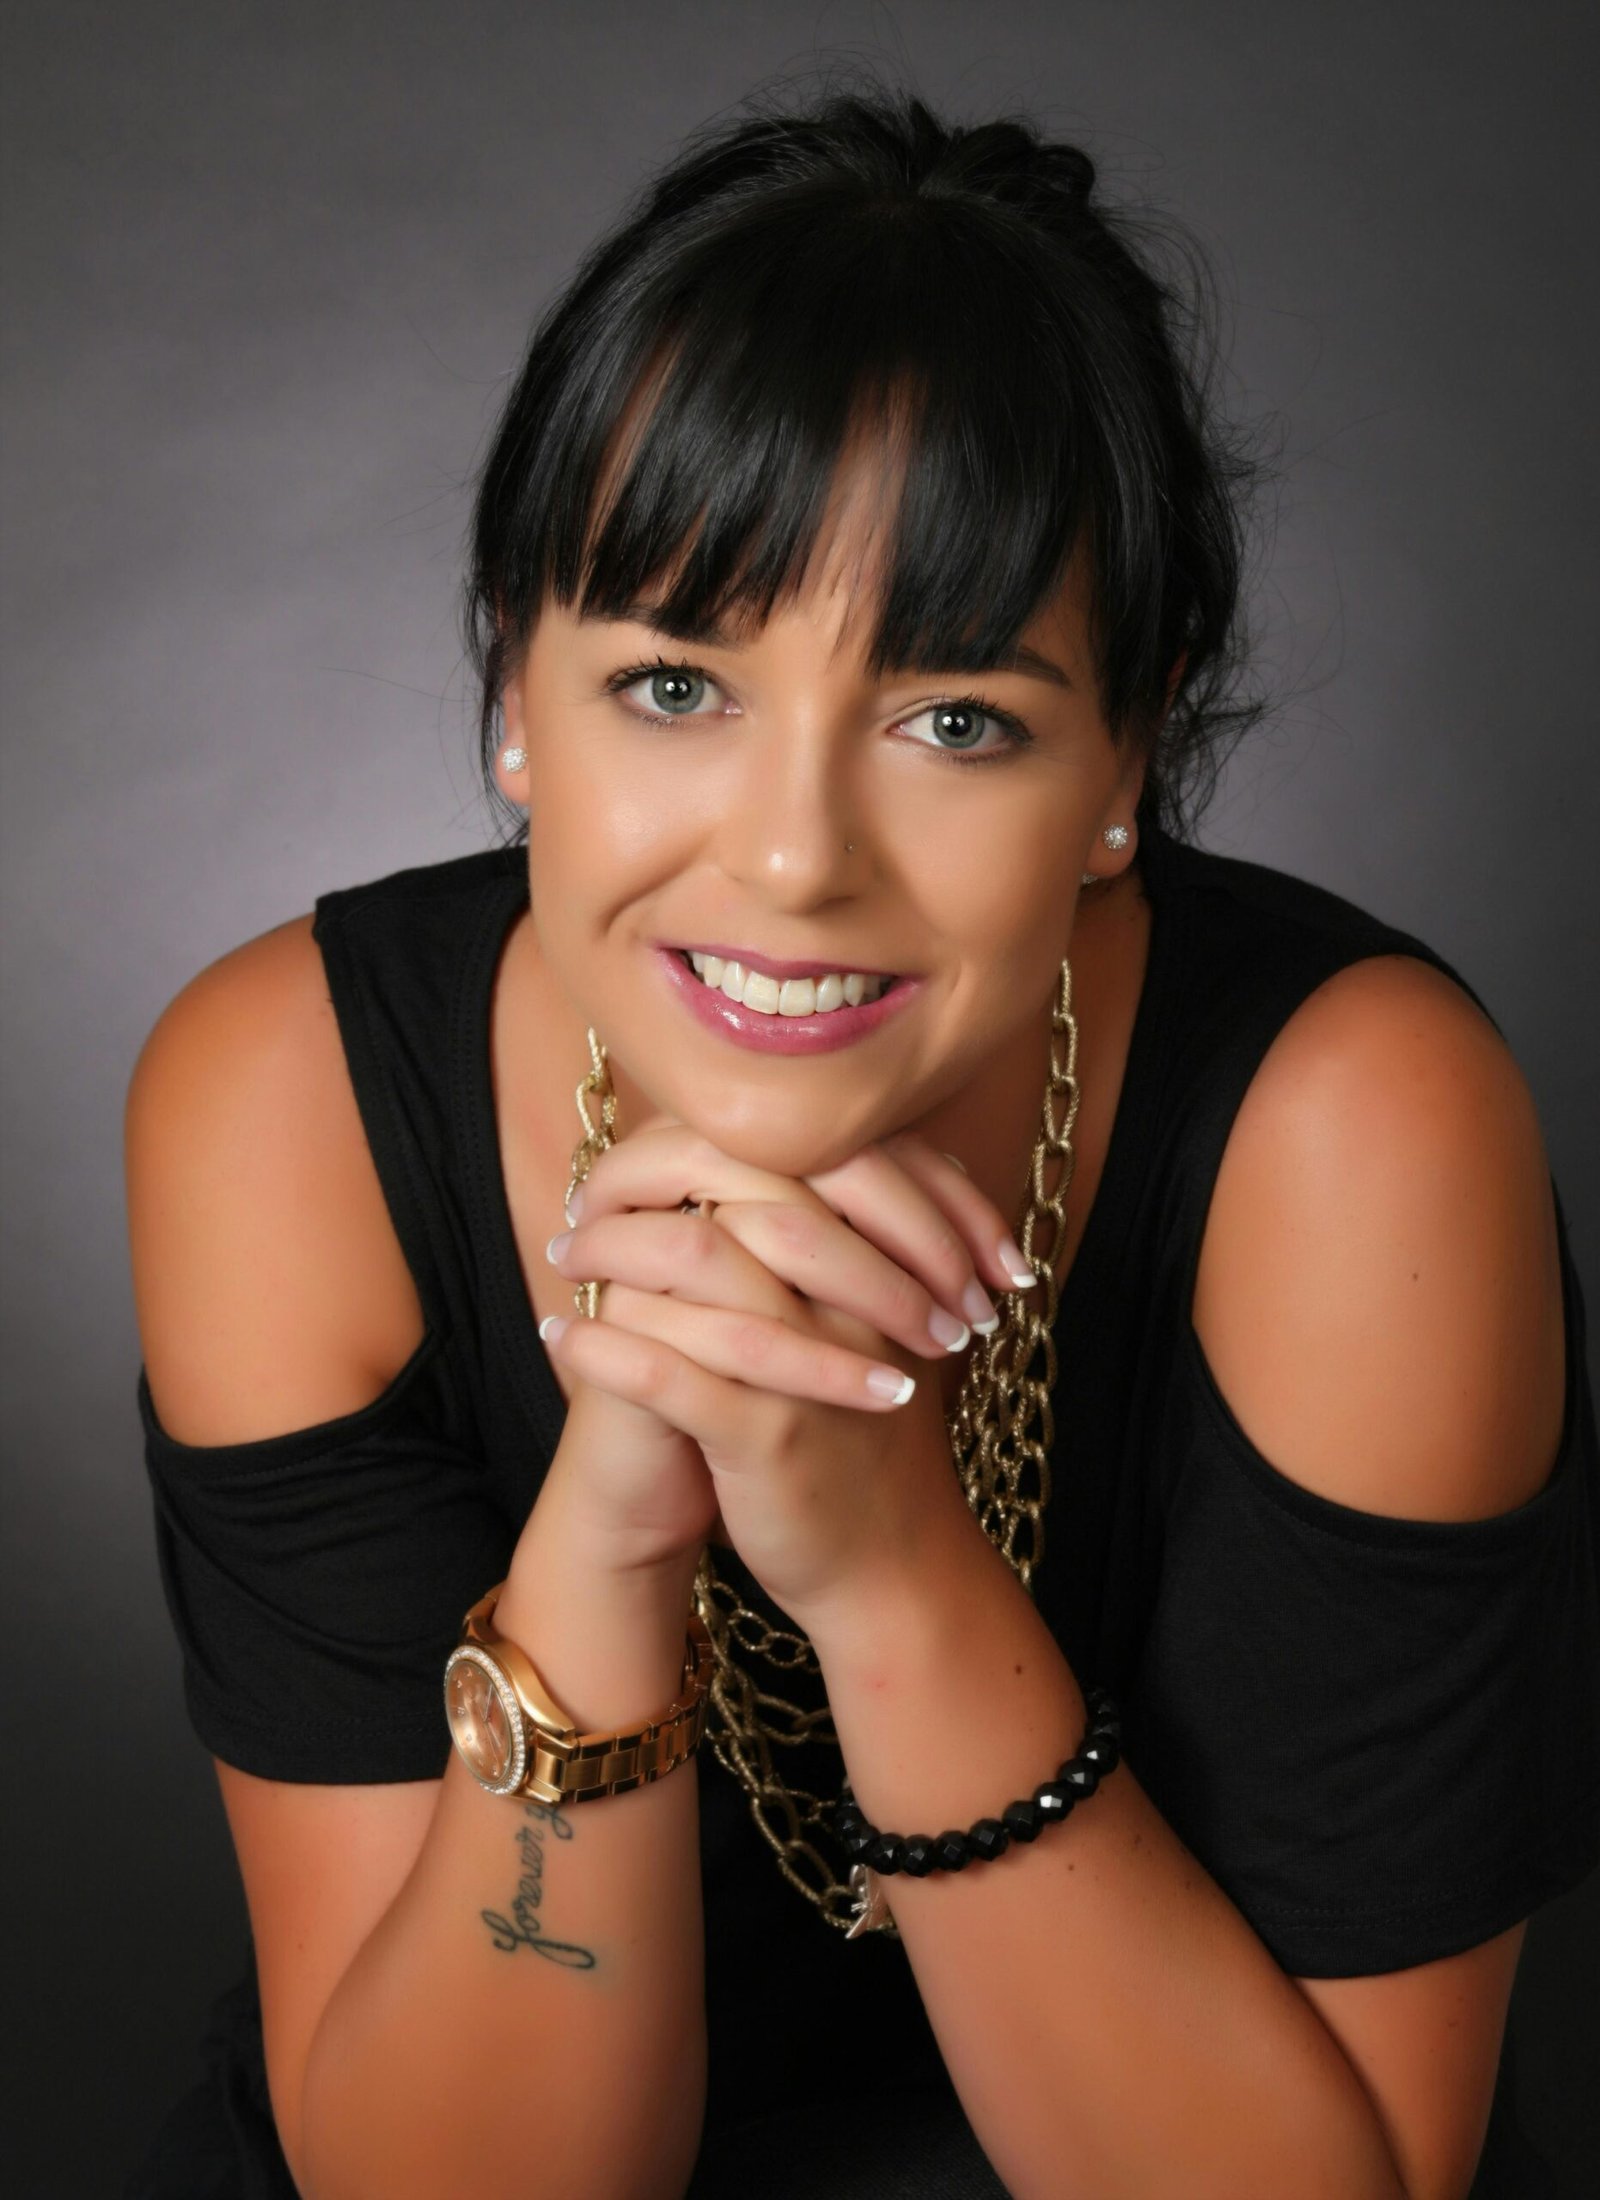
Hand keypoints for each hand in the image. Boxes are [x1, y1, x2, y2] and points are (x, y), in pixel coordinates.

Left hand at [539, 1118, 1032, 1624]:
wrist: (894, 1566)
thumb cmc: (862, 1434)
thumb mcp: (864, 1328)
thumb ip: (825, 1251)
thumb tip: (734, 1174)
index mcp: (882, 1262)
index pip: (785, 1163)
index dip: (691, 1149)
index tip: (629, 1167)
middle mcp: (855, 1300)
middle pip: (741, 1196)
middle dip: (645, 1188)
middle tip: (580, 1206)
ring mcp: (814, 1365)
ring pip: (698, 1267)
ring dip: (611, 1252)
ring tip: (563, 1257)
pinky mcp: (771, 1436)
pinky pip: (668, 1373)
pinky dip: (603, 1347)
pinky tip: (560, 1333)